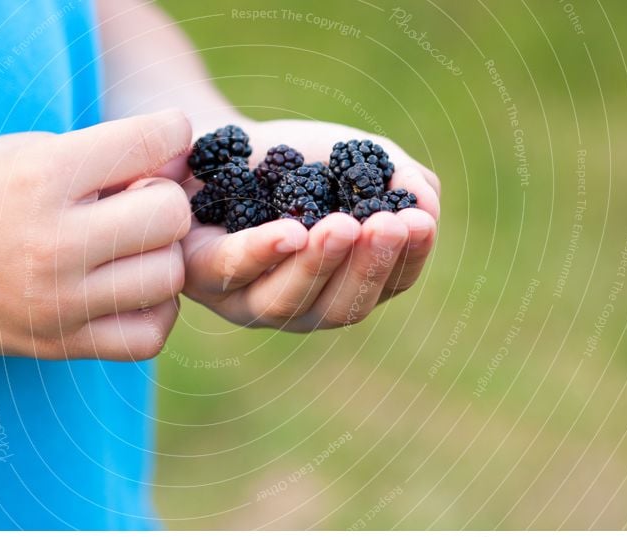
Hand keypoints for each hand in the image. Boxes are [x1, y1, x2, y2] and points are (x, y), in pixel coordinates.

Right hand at [0, 109, 192, 358]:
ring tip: (134, 248)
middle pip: (171, 215)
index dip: (171, 133)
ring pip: (169, 276)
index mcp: (41, 178)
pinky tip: (135, 291)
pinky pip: (148, 337)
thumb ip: (101, 154)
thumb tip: (179, 161)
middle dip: (165, 200)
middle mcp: (54, 243)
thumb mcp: (19, 152)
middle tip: (139, 202)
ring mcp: (58, 302)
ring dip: (163, 256)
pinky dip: (155, 311)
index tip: (164, 139)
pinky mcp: (59, 343)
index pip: (150, 142)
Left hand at [178, 118, 439, 330]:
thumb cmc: (296, 158)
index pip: (384, 287)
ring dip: (320, 264)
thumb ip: (398, 180)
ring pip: (286, 301)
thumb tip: (427, 208)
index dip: (406, 260)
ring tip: (344, 225)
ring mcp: (245, 298)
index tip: (420, 223)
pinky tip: (291, 232)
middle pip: (339, 308)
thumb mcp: (355, 158)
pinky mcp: (199, 274)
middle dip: (367, 267)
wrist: (225, 138)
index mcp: (341, 285)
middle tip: (388, 226)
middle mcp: (298, 304)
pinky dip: (263, 253)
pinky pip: (231, 270)